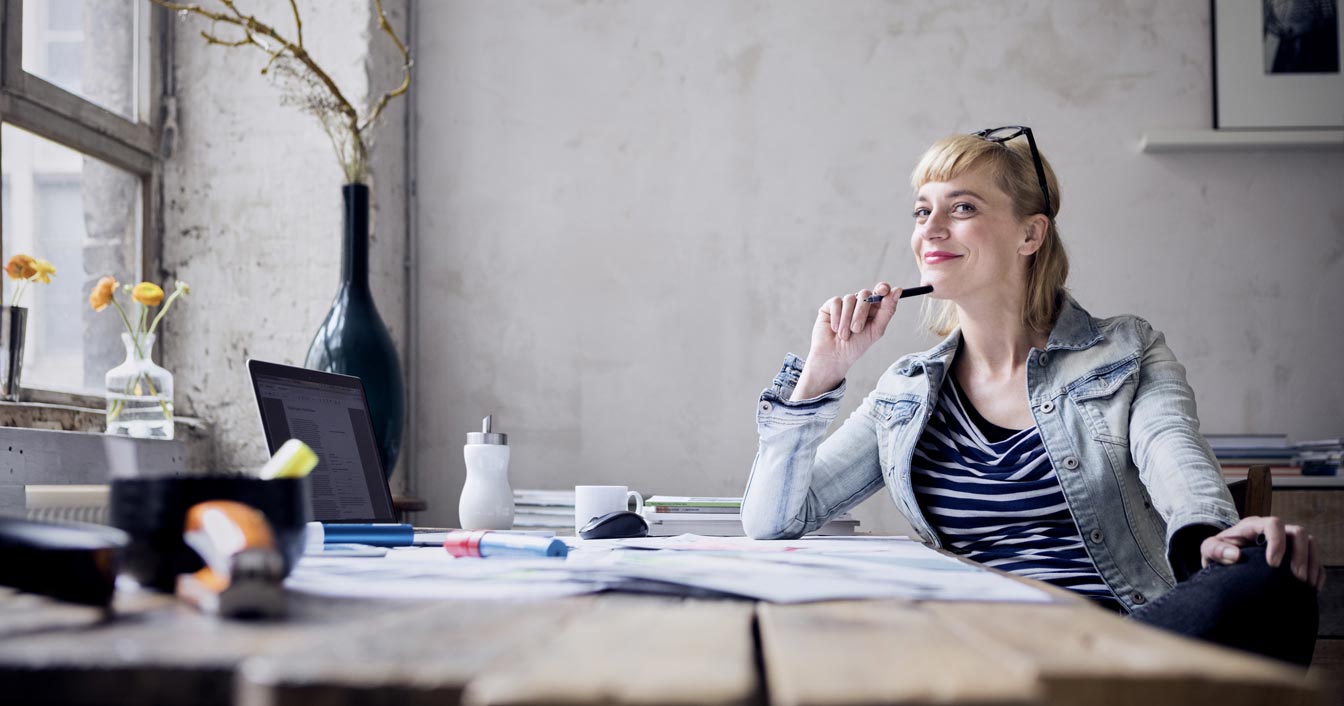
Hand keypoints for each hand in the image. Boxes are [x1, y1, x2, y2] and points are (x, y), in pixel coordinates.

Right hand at [792, 282, 899, 399]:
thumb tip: (897, 290)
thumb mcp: (876, 329)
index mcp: (873, 308)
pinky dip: (837, 318)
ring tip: (844, 335)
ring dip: (847, 319)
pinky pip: (836, 302)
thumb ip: (887, 310)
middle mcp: (860, 303)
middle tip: (856, 329)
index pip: (880, 291)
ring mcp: (845, 303)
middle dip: (861, 313)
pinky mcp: (831, 305)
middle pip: (865, 294)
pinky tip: (835, 329)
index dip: (883, 288)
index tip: (884, 290)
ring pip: (850, 299)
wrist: (834, 356)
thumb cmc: (856, 345)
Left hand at [1200, 515, 1323, 590]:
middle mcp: (1273, 531)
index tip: (1273, 565)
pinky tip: (1312, 588)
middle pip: (1298, 533)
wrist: (1224, 562)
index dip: (1277, 542)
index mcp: (1253, 526)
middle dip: (1301, 555)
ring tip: (1306, 585)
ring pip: (1310, 544)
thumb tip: (1235, 555)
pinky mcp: (1295, 556)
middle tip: (1297, 578)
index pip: (1273, 524)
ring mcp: (1287, 542)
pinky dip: (1316, 572)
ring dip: (1311, 564)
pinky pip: (1314, 559)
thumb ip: (1216, 550)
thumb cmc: (1218, 553)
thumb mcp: (1208, 550)